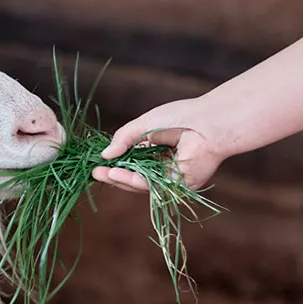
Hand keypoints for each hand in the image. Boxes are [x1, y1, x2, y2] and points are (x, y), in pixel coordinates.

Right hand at [91, 99, 225, 191]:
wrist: (207, 122)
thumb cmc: (180, 117)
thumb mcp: (144, 125)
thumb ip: (124, 139)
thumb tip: (105, 155)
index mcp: (157, 149)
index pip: (132, 160)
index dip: (115, 162)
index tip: (98, 161)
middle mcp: (163, 164)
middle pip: (134, 175)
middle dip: (114, 175)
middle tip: (95, 172)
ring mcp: (171, 176)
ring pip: (141, 184)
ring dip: (121, 179)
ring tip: (104, 173)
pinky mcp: (178, 185)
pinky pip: (152, 186)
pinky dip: (134, 181)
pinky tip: (118, 174)